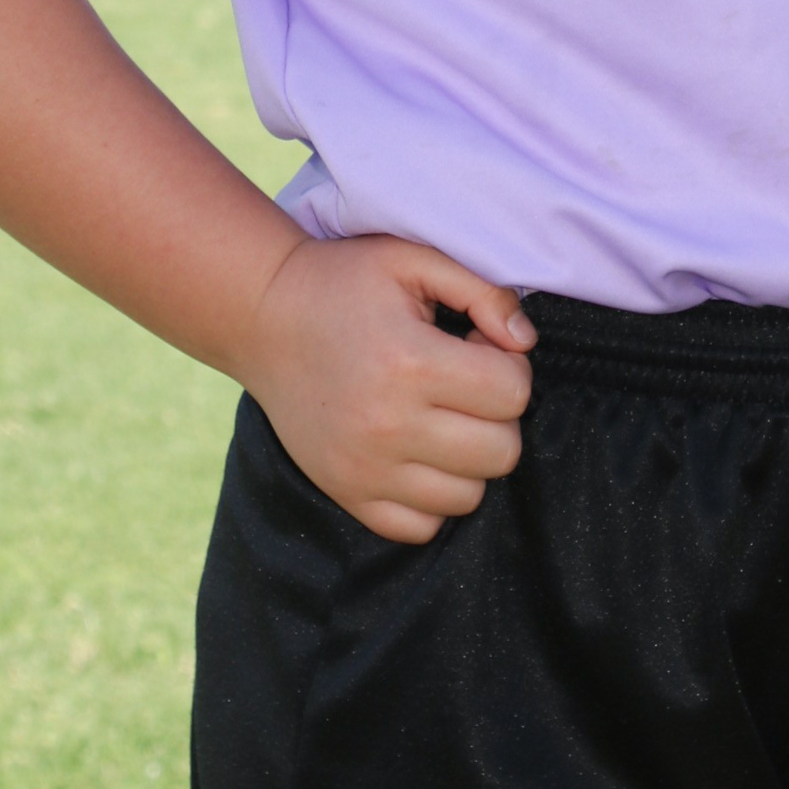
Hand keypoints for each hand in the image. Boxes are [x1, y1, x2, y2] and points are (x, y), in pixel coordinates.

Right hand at [240, 233, 535, 540]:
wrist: (263, 318)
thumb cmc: (344, 283)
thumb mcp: (414, 261)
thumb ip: (483, 291)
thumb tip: (525, 343)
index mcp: (410, 363)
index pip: (513, 393)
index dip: (508, 364)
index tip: (476, 344)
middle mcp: (388, 426)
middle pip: (501, 452)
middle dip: (498, 414)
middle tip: (464, 382)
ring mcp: (365, 470)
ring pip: (469, 496)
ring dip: (470, 457)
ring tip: (441, 416)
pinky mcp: (348, 494)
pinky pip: (422, 527)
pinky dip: (432, 496)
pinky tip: (419, 452)